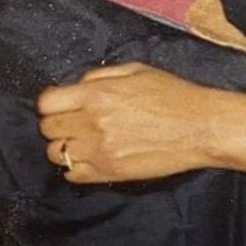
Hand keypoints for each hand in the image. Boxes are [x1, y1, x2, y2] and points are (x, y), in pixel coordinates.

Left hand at [37, 62, 245, 183]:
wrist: (199, 126)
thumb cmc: (173, 93)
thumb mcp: (137, 70)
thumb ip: (100, 75)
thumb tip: (78, 86)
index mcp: (98, 94)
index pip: (46, 103)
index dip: (53, 102)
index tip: (63, 103)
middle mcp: (92, 122)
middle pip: (48, 129)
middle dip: (59, 123)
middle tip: (77, 121)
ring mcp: (99, 151)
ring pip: (55, 154)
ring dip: (66, 146)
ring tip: (86, 140)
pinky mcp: (108, 173)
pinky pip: (72, 175)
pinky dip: (76, 167)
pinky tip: (94, 156)